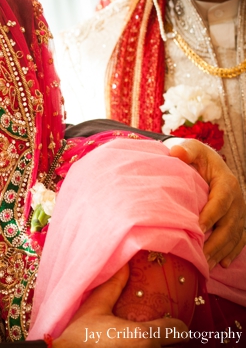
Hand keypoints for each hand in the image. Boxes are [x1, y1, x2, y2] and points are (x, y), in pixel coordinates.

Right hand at [53, 265, 188, 346]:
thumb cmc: (80, 335)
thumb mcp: (95, 307)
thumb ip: (113, 287)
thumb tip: (124, 265)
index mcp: (144, 336)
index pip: (179, 331)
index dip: (176, 325)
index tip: (171, 322)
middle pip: (169, 345)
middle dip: (162, 338)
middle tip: (149, 327)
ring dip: (152, 344)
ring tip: (132, 338)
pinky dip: (138, 347)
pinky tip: (126, 344)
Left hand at [165, 138, 245, 269]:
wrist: (202, 162)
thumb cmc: (193, 156)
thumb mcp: (190, 148)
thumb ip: (185, 151)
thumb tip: (176, 153)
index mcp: (226, 182)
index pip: (222, 200)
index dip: (212, 214)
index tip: (199, 228)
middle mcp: (237, 198)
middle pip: (230, 223)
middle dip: (217, 241)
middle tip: (201, 256)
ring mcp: (239, 211)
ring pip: (234, 234)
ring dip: (221, 251)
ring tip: (206, 265)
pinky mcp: (237, 220)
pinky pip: (239, 238)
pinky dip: (231, 251)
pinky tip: (221, 263)